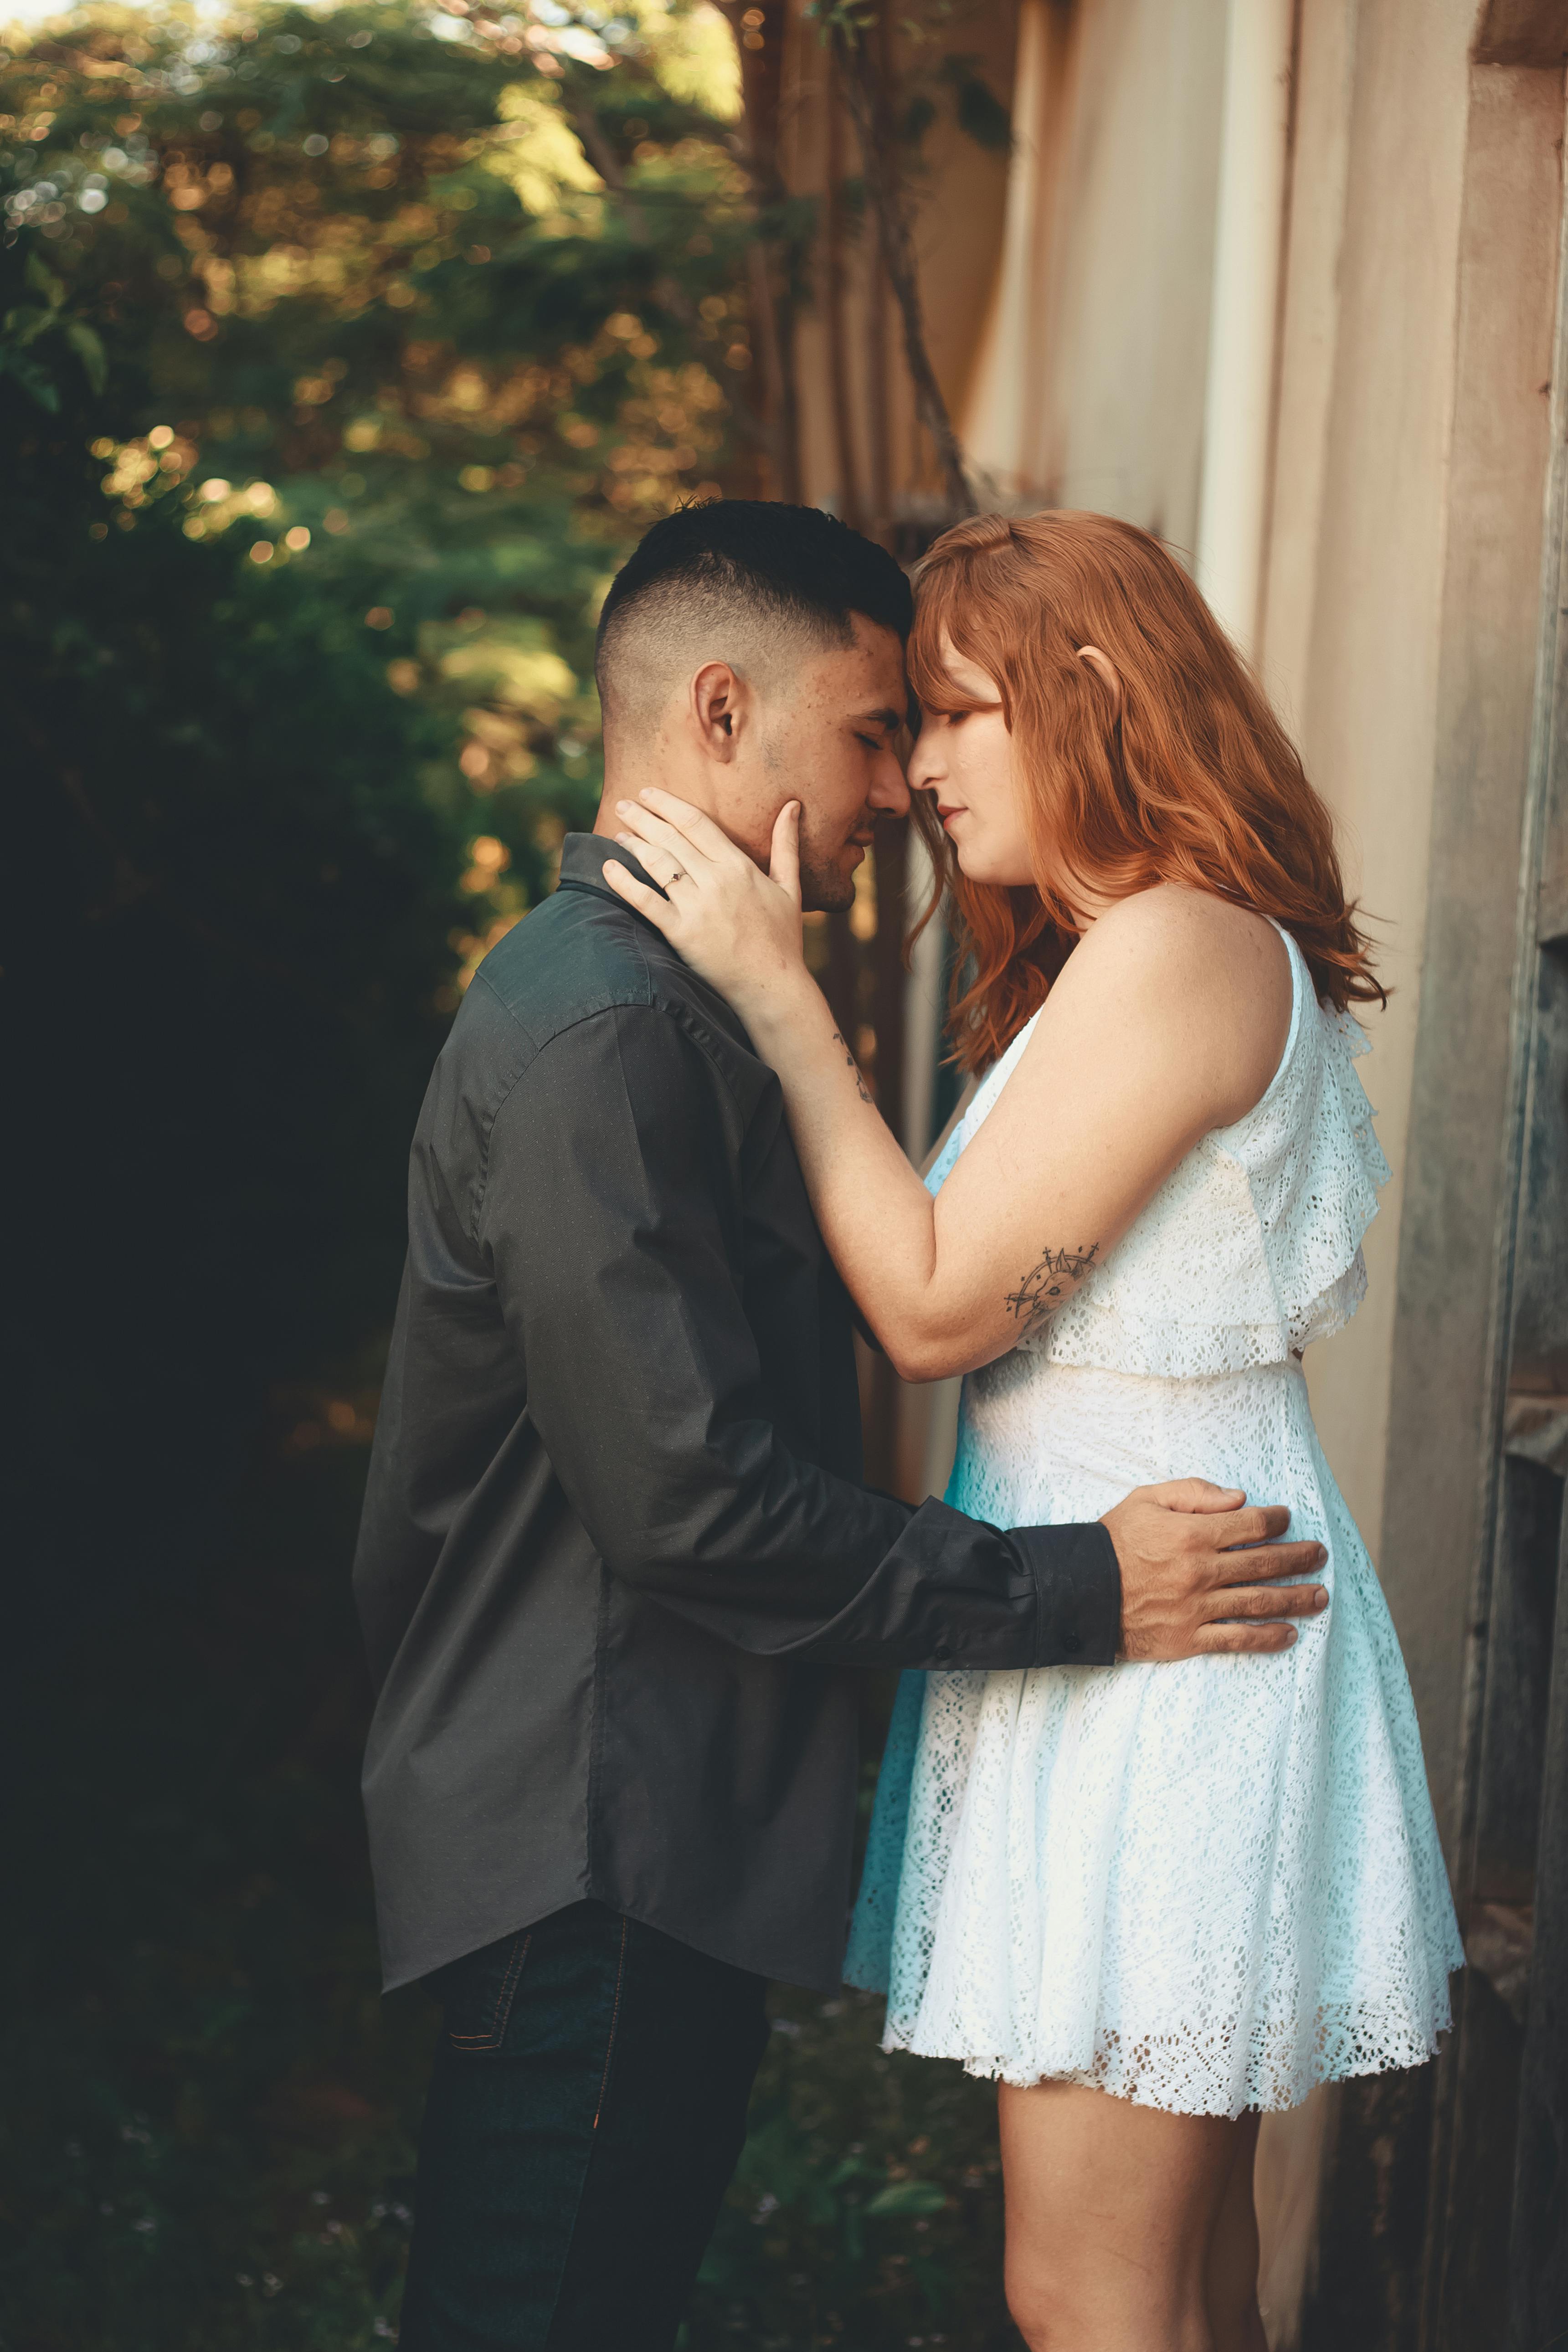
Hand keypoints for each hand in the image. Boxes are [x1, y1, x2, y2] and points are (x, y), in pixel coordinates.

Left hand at [602, 789, 809, 1020]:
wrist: (772, 987)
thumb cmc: (782, 939)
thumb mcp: (790, 887)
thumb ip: (786, 844)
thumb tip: (792, 805)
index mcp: (739, 866)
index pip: (696, 823)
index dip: (668, 804)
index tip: (648, 794)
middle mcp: (716, 881)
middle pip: (671, 839)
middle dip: (643, 818)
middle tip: (622, 805)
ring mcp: (697, 907)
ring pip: (657, 864)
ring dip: (634, 844)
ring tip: (618, 832)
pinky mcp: (681, 933)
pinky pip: (646, 902)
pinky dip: (625, 883)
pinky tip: (608, 867)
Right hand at [1101, 1479, 1328, 1660]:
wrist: (1078, 1591)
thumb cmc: (1112, 1541)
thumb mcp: (1146, 1499)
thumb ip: (1194, 1493)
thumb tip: (1240, 1498)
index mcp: (1192, 1534)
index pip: (1251, 1524)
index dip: (1276, 1519)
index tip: (1287, 1518)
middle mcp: (1201, 1571)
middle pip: (1264, 1562)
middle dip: (1298, 1557)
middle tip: (1320, 1554)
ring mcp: (1198, 1608)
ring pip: (1259, 1602)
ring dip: (1295, 1598)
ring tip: (1320, 1596)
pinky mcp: (1189, 1638)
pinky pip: (1237, 1639)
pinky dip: (1267, 1638)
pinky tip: (1289, 1634)